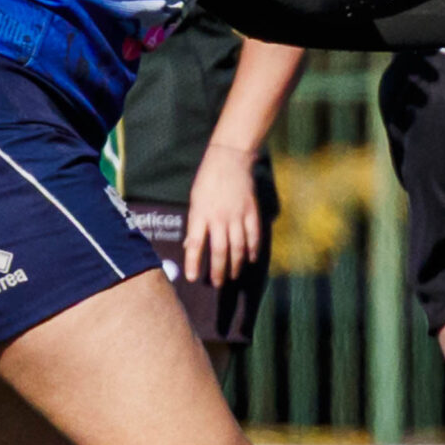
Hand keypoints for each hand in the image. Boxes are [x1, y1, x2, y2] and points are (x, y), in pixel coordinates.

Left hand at [183, 144, 263, 286]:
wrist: (230, 160)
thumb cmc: (208, 180)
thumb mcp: (194, 200)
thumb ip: (195, 223)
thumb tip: (190, 245)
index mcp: (201, 214)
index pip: (195, 244)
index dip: (193, 263)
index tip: (193, 278)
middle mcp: (219, 218)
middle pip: (220, 251)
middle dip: (218, 270)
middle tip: (217, 284)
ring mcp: (238, 215)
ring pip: (238, 247)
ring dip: (236, 264)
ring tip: (233, 276)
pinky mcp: (251, 212)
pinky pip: (253, 235)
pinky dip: (253, 249)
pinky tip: (251, 259)